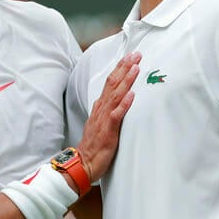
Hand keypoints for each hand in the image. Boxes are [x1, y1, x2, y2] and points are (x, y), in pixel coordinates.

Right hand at [76, 52, 139, 179]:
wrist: (82, 164)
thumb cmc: (92, 146)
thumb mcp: (99, 124)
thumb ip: (105, 110)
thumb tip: (112, 99)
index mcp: (100, 107)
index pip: (110, 83)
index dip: (120, 69)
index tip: (130, 57)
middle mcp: (101, 109)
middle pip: (113, 84)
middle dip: (125, 68)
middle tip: (136, 54)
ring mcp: (103, 119)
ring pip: (115, 95)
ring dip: (126, 80)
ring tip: (136, 68)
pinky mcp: (107, 131)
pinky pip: (116, 115)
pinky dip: (124, 104)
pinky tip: (131, 95)